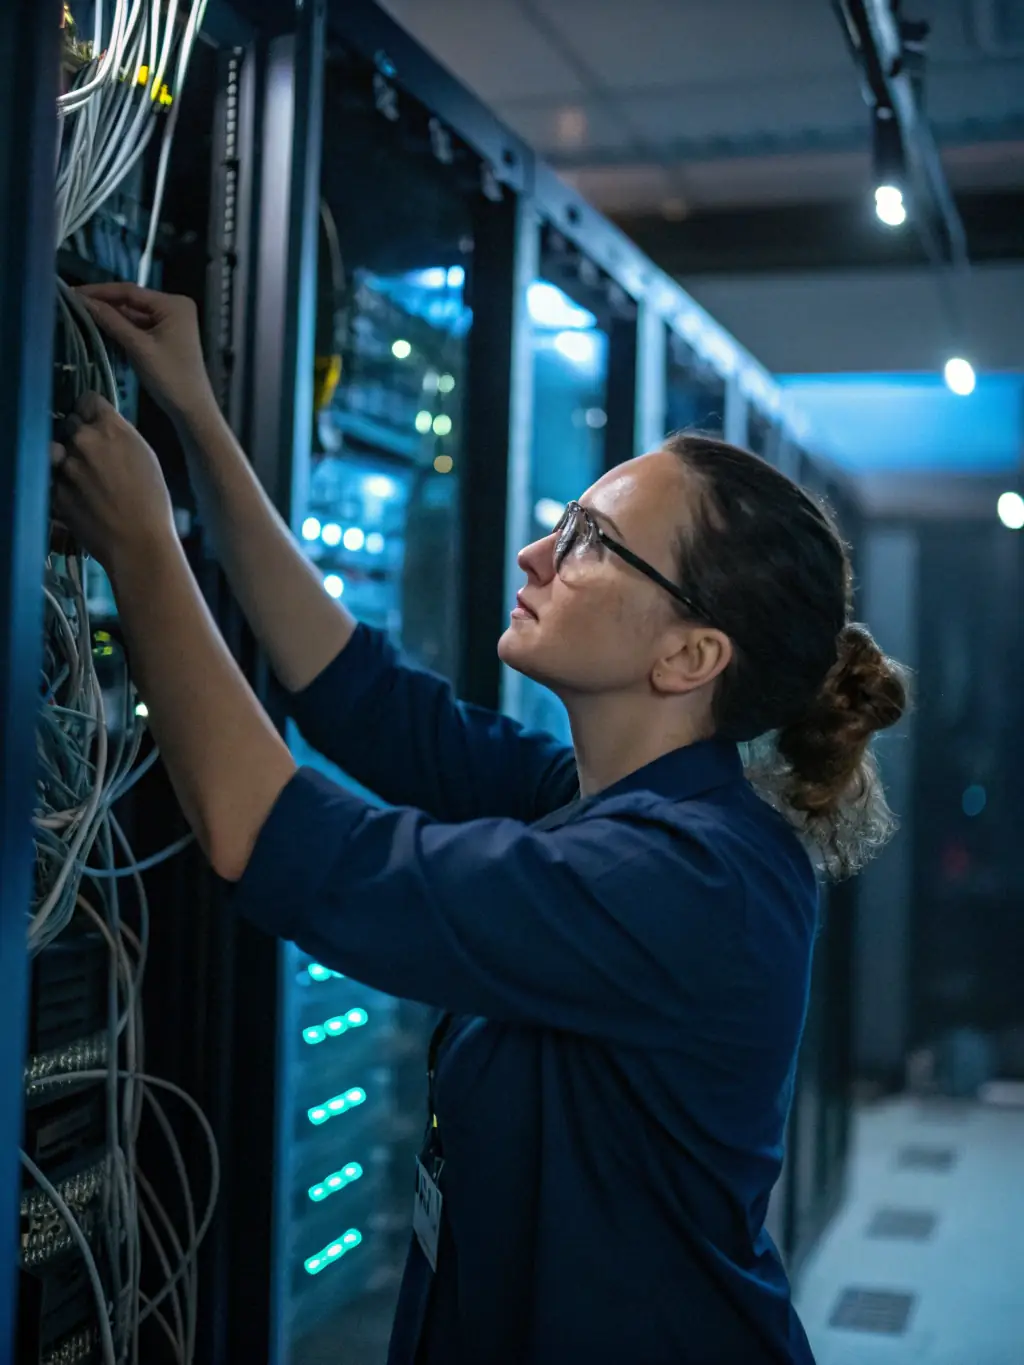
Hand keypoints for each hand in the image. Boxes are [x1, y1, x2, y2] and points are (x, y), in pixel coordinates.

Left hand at [50, 394, 177, 571]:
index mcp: (110, 428)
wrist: (138, 543)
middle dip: (79, 436)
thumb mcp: (146, 457)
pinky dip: (63, 485)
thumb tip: (105, 430)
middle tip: (94, 456)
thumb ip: (120, 437)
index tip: (93, 421)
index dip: (91, 411)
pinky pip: (53, 477)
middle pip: (70, 423)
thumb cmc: (152, 503)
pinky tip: (82, 499)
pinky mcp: (55, 490)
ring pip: (56, 449)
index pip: (87, 400)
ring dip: (65, 458)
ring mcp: (66, 466)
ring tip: (82, 477)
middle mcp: (83, 441)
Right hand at [75, 283, 215, 424]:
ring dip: (110, 317)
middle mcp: (174, 307)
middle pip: (132, 301)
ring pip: (134, 314)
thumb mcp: (138, 347)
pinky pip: (139, 327)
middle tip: (72, 304)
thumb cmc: (169, 378)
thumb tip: (83, 301)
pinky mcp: (166, 336)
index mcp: (173, 304)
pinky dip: (121, 329)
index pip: (130, 291)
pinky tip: (99, 328)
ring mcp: (171, 322)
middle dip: (104, 304)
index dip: (100, 291)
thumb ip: (111, 321)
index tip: (73, 292)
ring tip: (79, 314)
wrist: (192, 409)